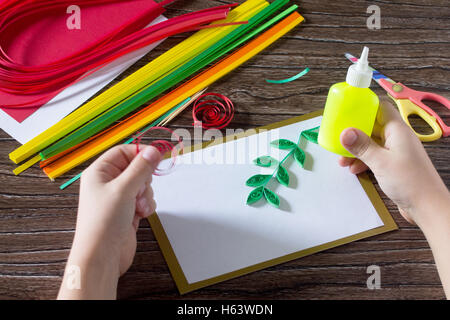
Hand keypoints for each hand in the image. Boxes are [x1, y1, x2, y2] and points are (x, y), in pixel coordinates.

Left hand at [58, 144, 160, 298]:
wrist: (103, 256)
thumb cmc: (103, 222)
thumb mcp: (124, 189)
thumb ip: (141, 168)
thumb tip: (154, 150)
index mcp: (99, 172)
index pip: (123, 152)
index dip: (139, 154)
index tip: (155, 158)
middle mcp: (108, 183)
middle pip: (136, 168)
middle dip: (144, 179)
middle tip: (139, 190)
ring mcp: (118, 198)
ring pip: (143, 185)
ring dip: (146, 194)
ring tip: (138, 206)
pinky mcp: (128, 210)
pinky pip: (144, 199)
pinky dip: (146, 205)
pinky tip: (140, 214)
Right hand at [338, 100, 448, 225]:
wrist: (427, 206)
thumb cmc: (410, 182)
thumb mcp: (380, 162)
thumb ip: (362, 146)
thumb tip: (345, 132)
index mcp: (398, 130)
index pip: (381, 108)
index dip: (364, 107)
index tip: (347, 112)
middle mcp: (398, 138)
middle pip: (373, 126)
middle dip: (355, 133)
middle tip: (340, 139)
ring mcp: (397, 151)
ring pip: (372, 143)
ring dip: (357, 150)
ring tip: (343, 160)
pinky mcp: (394, 164)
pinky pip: (375, 156)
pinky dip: (364, 160)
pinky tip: (354, 169)